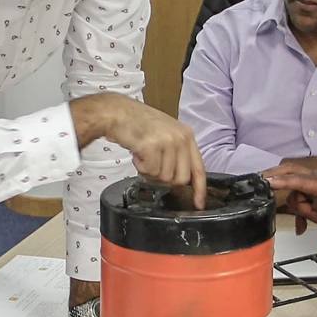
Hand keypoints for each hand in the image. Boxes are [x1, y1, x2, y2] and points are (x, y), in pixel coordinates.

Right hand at [69, 94, 205, 209]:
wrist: (117, 112)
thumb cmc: (137, 123)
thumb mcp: (165, 135)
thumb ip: (176, 157)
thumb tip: (178, 184)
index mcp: (186, 136)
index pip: (199, 168)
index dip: (199, 189)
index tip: (199, 204)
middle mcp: (180, 138)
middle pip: (180, 179)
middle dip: (164, 180)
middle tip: (151, 168)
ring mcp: (168, 142)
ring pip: (164, 177)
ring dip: (149, 173)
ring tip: (142, 156)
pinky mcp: (153, 146)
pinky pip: (150, 172)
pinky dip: (140, 168)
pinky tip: (137, 154)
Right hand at [264, 162, 316, 242]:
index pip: (298, 180)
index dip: (281, 182)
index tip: (265, 183)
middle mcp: (316, 178)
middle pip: (294, 190)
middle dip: (294, 202)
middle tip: (296, 208)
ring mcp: (315, 180)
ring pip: (297, 195)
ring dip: (305, 211)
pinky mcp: (316, 183)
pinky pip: (300, 195)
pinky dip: (301, 210)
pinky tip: (303, 225)